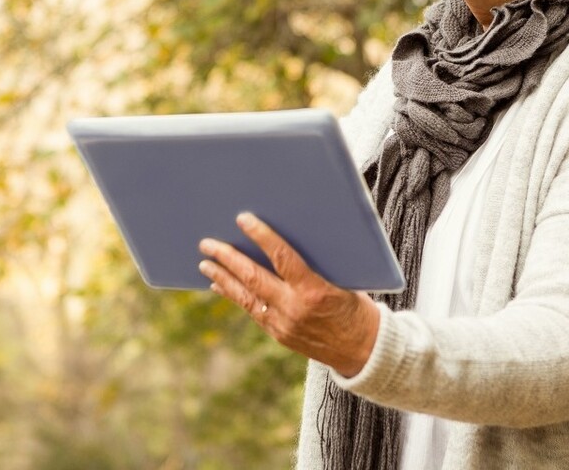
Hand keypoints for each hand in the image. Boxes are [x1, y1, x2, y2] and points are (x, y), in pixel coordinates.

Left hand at [198, 212, 381, 377]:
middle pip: (253, 278)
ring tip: (205, 263)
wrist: (364, 351)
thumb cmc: (356, 305)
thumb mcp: (343, 279)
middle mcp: (294, 309)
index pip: (282, 257)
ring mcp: (283, 324)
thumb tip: (282, 238)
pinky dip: (234, 296)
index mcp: (315, 290)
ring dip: (223, 277)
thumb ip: (314, 264)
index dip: (261, 236)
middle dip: (227, 258)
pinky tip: (220, 285)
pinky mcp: (278, 335)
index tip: (242, 218)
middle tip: (207, 243)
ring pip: (245, 297)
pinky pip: (251, 311)